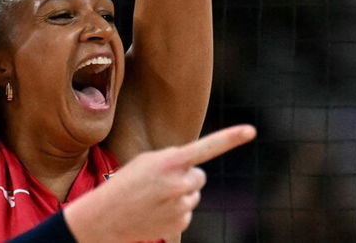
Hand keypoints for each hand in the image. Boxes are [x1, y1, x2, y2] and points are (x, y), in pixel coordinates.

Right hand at [64, 125, 256, 242]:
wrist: (105, 217)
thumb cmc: (125, 184)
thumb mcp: (145, 162)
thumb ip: (173, 160)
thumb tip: (195, 170)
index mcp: (169, 162)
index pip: (206, 147)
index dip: (230, 138)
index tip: (251, 131)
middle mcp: (178, 183)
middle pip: (199, 176)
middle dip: (186, 177)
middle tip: (162, 182)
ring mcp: (180, 205)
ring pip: (193, 195)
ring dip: (180, 195)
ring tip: (155, 198)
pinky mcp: (180, 223)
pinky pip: (187, 211)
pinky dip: (175, 211)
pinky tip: (156, 211)